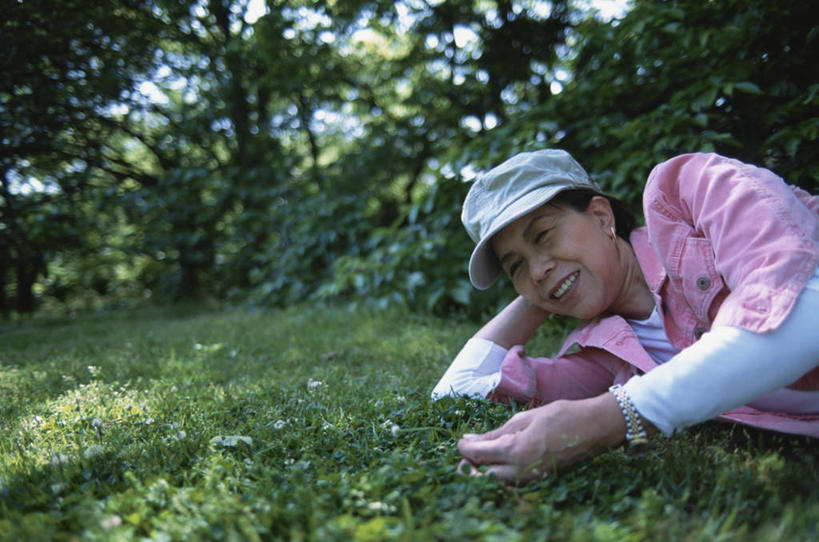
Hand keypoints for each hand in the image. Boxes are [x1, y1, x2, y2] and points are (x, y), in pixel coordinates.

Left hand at [457, 394, 625, 484]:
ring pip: (497, 481)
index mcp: (514, 450)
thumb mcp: (523, 419)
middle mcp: (521, 470)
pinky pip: (513, 482)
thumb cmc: (560, 416)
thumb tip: (468, 440)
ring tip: (486, 454)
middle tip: (471, 450)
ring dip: (488, 469)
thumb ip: (494, 433)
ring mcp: (531, 479)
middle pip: (483, 475)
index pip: (476, 455)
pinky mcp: (539, 481)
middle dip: (472, 464)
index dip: (463, 448)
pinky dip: (503, 473)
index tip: (461, 440)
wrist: (595, 428)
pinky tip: (504, 459)